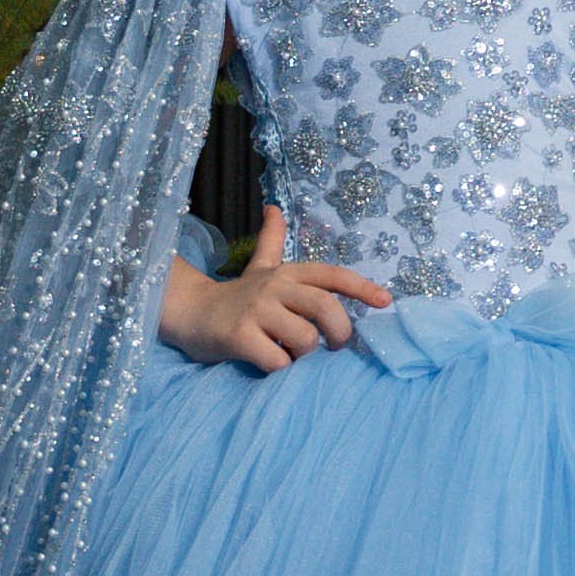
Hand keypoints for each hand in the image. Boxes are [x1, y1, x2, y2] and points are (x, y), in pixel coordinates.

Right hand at [165, 207, 390, 371]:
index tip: (386, 301)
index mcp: (285, 273)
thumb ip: (271, 241)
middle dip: (340, 332)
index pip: (332, 275)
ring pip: (305, 338)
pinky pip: (278, 360)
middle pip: (325, 307)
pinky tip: (270, 363)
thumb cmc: (234, 296)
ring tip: (292, 355)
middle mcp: (273, 287)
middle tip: (335, 347)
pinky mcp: (239, 336)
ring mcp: (256, 311)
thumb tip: (274, 207)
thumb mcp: (258, 268)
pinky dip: (281, 368)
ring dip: (306, 355)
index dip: (362, 287)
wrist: (188, 312)